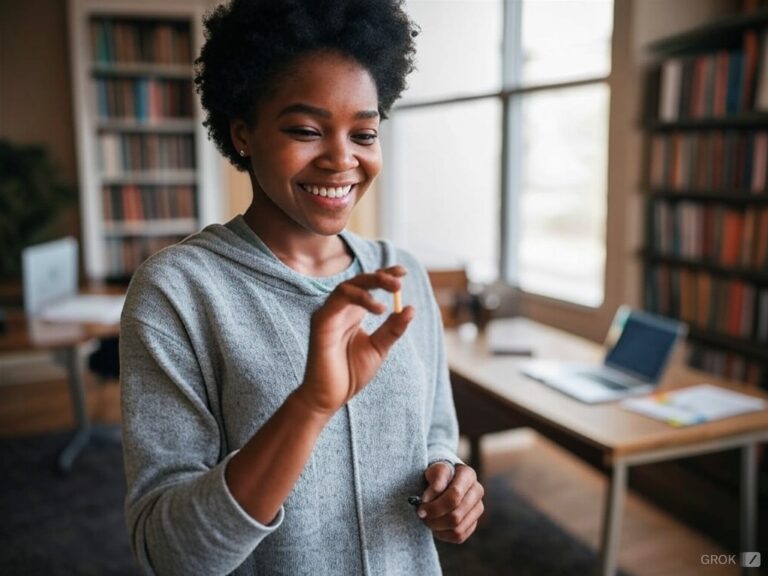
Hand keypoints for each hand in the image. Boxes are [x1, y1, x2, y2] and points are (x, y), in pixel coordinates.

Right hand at [297, 266, 414, 415]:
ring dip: (372, 283)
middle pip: (359, 281)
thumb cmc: (351, 374)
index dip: (384, 275)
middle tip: (400, 280)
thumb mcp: (379, 349)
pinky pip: (339, 300)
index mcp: (353, 314)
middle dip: (381, 277)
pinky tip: (379, 310)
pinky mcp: (321, 321)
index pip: (368, 286)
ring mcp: (329, 314)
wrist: (331, 397)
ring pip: (347, 286)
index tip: (403, 272)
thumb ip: (392, 329)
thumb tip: (410, 308)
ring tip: (394, 289)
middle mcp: (340, 310)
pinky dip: (360, 299)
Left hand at [417, 462, 483, 543]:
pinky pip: (458, 536)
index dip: (436, 503)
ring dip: (437, 527)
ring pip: (457, 529)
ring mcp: (477, 509)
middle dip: (434, 517)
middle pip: (456, 515)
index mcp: (468, 475)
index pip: (455, 495)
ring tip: (426, 519)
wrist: (440, 483)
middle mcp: (477, 492)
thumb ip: (434, 480)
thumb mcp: (433, 470)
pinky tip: (435, 525)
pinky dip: (443, 534)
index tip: (420, 504)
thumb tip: (427, 499)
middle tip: (421, 514)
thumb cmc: (436, 475)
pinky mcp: (473, 523)